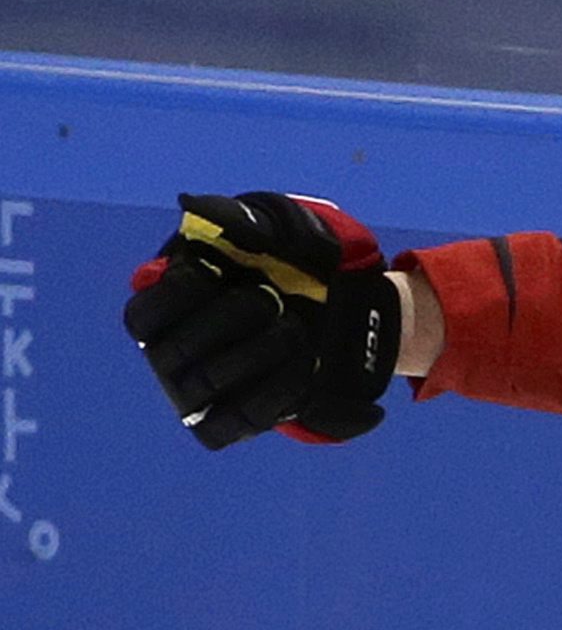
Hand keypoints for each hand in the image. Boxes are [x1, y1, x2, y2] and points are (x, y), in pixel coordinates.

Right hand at [121, 194, 400, 448]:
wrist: (352, 307)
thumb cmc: (300, 262)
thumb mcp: (283, 228)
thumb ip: (241, 217)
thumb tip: (192, 207)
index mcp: (170, 307)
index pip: (141, 315)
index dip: (174, 295)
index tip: (213, 272)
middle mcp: (172, 355)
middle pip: (174, 351)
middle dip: (228, 320)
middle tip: (269, 298)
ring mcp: (199, 394)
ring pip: (209, 384)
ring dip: (260, 351)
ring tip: (296, 328)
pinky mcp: (233, 421)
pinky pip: (240, 418)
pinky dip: (275, 391)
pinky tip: (305, 364)